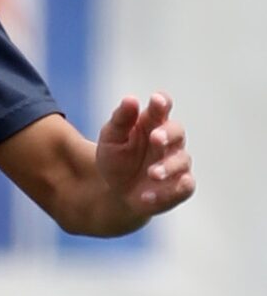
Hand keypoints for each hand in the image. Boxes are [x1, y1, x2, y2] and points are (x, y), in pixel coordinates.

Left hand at [95, 92, 193, 218]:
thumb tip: (130, 100)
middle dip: (167, 134)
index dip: (162, 103)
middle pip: (177, 131)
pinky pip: (183, 187)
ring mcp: (177, 163)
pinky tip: (147, 196)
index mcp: (152, 123)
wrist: (116, 193)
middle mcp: (169, 141)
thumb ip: (120, 120)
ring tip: (151, 173)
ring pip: (181, 161)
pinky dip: (166, 192)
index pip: (162, 107)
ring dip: (167, 167)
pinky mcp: (180, 186)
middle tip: (155, 138)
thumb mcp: (111, 139)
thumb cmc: (116, 159)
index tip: (157, 101)